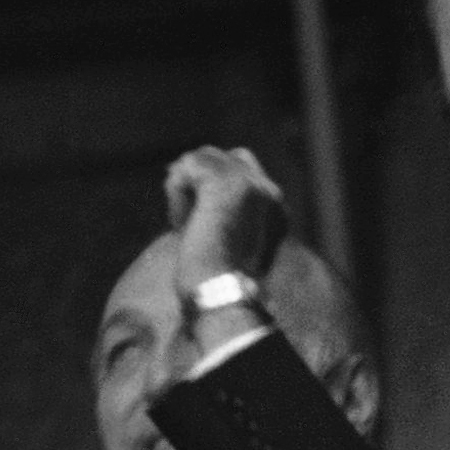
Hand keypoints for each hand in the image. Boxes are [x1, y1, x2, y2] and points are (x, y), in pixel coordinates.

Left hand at [163, 147, 289, 298]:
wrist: (221, 292)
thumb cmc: (217, 285)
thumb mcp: (227, 251)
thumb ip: (224, 223)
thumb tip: (194, 209)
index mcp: (275, 211)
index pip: (244, 172)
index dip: (210, 185)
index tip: (193, 214)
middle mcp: (269, 192)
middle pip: (225, 156)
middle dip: (197, 178)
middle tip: (181, 212)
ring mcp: (250, 183)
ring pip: (204, 158)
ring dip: (183, 186)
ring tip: (182, 221)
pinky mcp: (225, 182)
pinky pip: (188, 167)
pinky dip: (174, 192)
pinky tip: (180, 220)